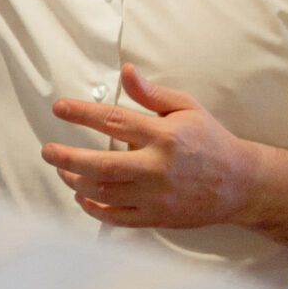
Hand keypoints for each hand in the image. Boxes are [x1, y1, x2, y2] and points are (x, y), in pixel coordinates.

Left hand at [43, 63, 253, 230]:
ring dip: (75, 181)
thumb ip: (151, 94)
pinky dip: (93, 208)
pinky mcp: (156, 217)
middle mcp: (157, 167)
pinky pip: (116, 216)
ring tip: (62, 169)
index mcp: (164, 135)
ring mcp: (156, 195)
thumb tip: (126, 72)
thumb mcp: (187, 108)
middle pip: (102, 164)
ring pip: (104, 192)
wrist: (240, 184)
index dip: (82, 113)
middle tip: (47, 151)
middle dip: (67, 157)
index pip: (114, 121)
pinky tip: (81, 196)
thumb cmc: (211, 141)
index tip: (59, 109)